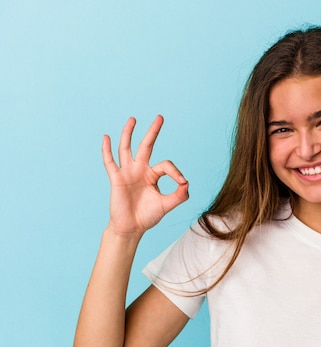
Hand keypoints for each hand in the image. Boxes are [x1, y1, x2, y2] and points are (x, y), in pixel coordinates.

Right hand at [102, 115, 188, 235]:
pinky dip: (107, 150)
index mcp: (152, 175)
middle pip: (147, 146)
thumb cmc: (148, 216)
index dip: (176, 172)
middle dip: (153, 132)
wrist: (131, 228)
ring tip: (133, 119)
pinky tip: (106, 138)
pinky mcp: (116, 179)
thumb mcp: (167, 205)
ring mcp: (127, 173)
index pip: (166, 165)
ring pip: (127, 149)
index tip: (182, 182)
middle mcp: (140, 170)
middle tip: (161, 117)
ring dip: (129, 134)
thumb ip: (180, 195)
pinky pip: (110, 162)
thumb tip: (186, 182)